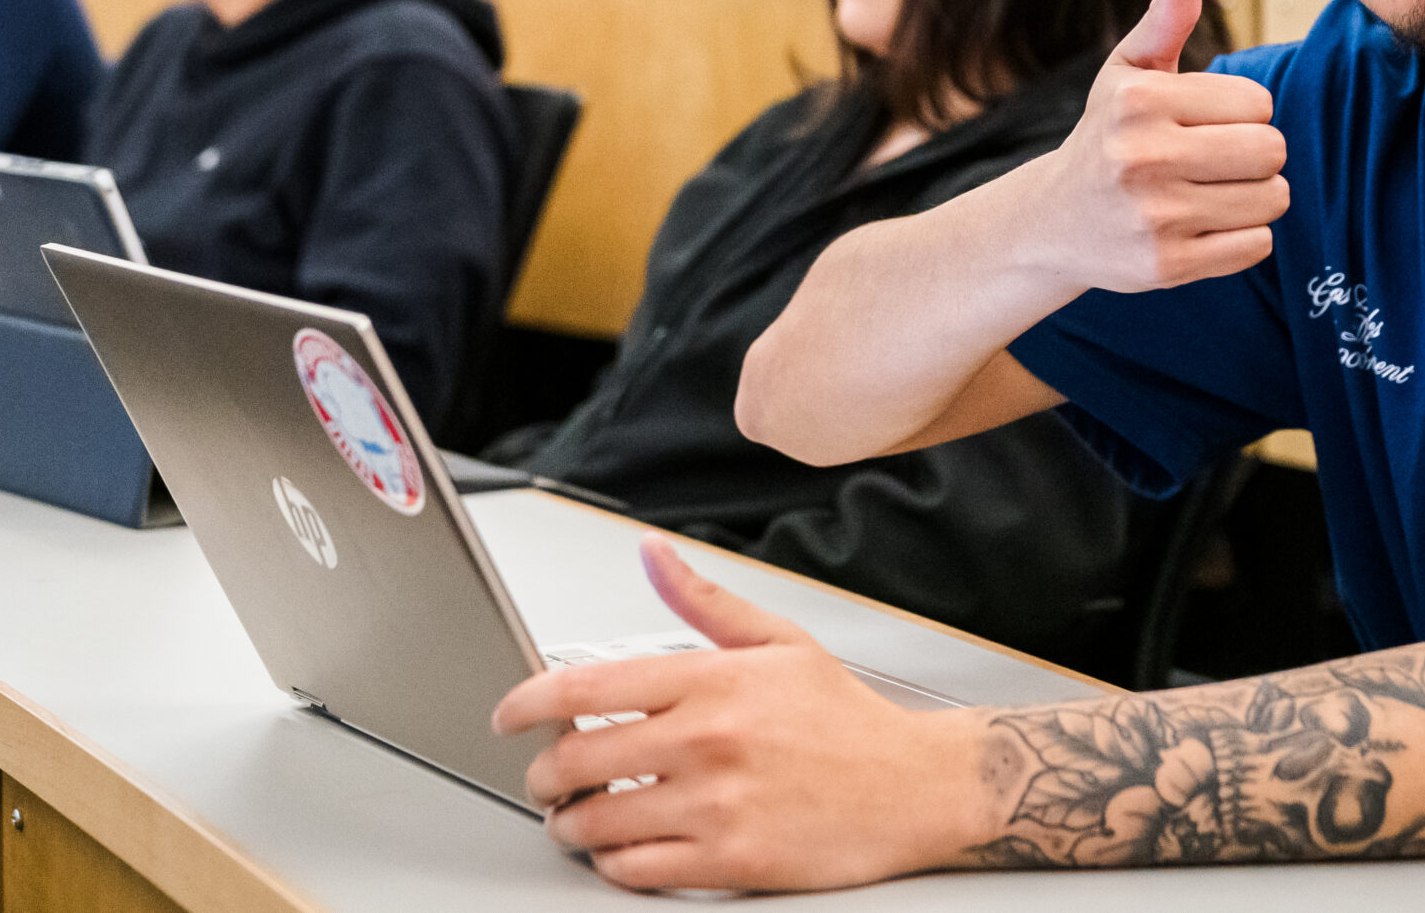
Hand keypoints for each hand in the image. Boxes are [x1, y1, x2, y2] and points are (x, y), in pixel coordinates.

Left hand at [493, 537, 992, 890]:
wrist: (916, 787)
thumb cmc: (847, 719)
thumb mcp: (780, 642)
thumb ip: (704, 601)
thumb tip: (653, 555)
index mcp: (712, 679)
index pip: (587, 685)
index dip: (527, 702)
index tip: (509, 715)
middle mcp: (707, 739)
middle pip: (578, 760)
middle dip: (541, 774)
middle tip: (542, 778)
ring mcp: (716, 804)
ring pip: (598, 822)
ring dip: (569, 825)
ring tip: (574, 820)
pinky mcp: (731, 861)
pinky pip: (637, 870)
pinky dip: (612, 864)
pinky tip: (620, 850)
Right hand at [1024, 0, 1286, 291]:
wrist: (1051, 224)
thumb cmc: (1106, 135)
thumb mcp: (1127, 73)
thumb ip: (1166, 18)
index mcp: (1140, 102)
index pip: (1257, 103)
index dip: (1244, 113)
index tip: (1210, 122)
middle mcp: (1144, 158)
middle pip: (1270, 150)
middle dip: (1257, 154)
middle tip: (1221, 160)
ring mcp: (1155, 217)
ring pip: (1272, 199)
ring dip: (1257, 195)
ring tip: (1215, 191)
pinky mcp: (1166, 267)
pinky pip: (1256, 246)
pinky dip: (1245, 236)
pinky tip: (1207, 226)